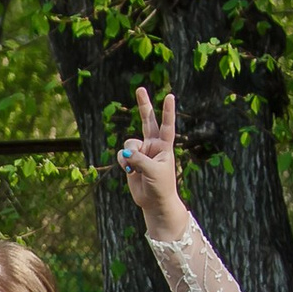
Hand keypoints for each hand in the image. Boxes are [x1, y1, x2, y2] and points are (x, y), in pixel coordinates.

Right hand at [119, 89, 186, 235]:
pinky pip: (122, 154)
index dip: (168, 111)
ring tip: (133, 167)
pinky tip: (128, 170)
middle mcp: (153, 145)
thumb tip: (125, 152)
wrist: (154, 202)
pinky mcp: (131, 160)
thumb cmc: (161, 186)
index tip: (170, 96)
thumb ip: (139, 159)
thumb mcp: (153, 171)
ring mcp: (142, 152)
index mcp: (164, 146)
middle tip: (141, 89)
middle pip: (147, 121)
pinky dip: (123, 161)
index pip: (167, 126)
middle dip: (143, 105)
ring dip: (129, 154)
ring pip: (129, 143)